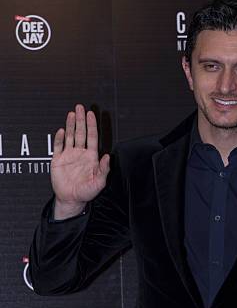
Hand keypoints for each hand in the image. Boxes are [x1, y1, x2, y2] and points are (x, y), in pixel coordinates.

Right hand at [51, 104, 109, 218]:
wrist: (71, 199)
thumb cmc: (86, 192)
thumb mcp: (99, 183)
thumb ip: (104, 170)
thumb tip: (108, 156)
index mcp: (91, 157)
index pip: (92, 137)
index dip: (92, 125)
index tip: (91, 114)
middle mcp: (80, 153)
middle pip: (81, 133)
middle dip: (81, 120)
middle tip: (80, 107)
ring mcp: (69, 155)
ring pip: (70, 136)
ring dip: (71, 125)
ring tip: (71, 114)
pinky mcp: (58, 159)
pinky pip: (58, 146)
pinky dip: (59, 138)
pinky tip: (62, 131)